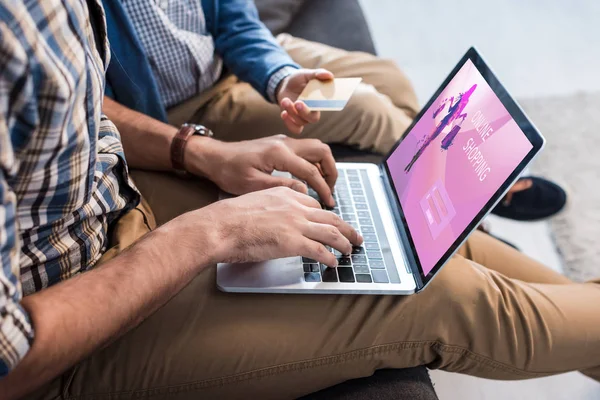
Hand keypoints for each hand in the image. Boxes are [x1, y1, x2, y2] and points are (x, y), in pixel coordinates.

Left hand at [185, 135, 337, 206]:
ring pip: (316, 148)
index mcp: (279, 153)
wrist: (215, 157)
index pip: (311, 171)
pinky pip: (305, 150)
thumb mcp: (253, 185)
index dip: (323, 188)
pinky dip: (314, 163)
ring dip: (324, 165)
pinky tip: (310, 180)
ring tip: (324, 186)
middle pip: (321, 151)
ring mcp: (283, 141)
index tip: (329, 202)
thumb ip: (282, 187)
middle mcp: (285, 143)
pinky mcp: (280, 144)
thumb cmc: (229, 172)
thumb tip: (305, 192)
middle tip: (331, 191)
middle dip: (331, 171)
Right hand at [203, 187, 362, 265]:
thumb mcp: (254, 200)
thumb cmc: (229, 217)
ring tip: (350, 250)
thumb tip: (274, 220)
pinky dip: (330, 258)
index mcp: (285, 194)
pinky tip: (333, 263)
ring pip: (331, 233)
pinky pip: (319, 251)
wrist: (220, 226)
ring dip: (344, 243)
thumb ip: (270, 207)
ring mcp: (295, 224)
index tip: (331, 223)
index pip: (314, 204)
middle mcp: (295, 207)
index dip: (326, 216)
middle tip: (355, 236)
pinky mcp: (292, 242)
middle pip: (330, 217)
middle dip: (346, 228)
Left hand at [276, 68, 333, 133]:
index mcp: (320, 101)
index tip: (319, 100)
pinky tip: (284, 113)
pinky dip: (289, 123)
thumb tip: (330, 75)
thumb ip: (318, 73)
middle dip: (305, 112)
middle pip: (313, 119)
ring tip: (285, 100)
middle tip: (298, 102)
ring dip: (292, 112)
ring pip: (300, 122)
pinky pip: (294, 129)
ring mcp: (303, 117)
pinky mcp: (293, 120)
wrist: (285, 85)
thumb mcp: (307, 74)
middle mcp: (313, 111)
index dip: (326, 106)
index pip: (327, 107)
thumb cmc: (299, 79)